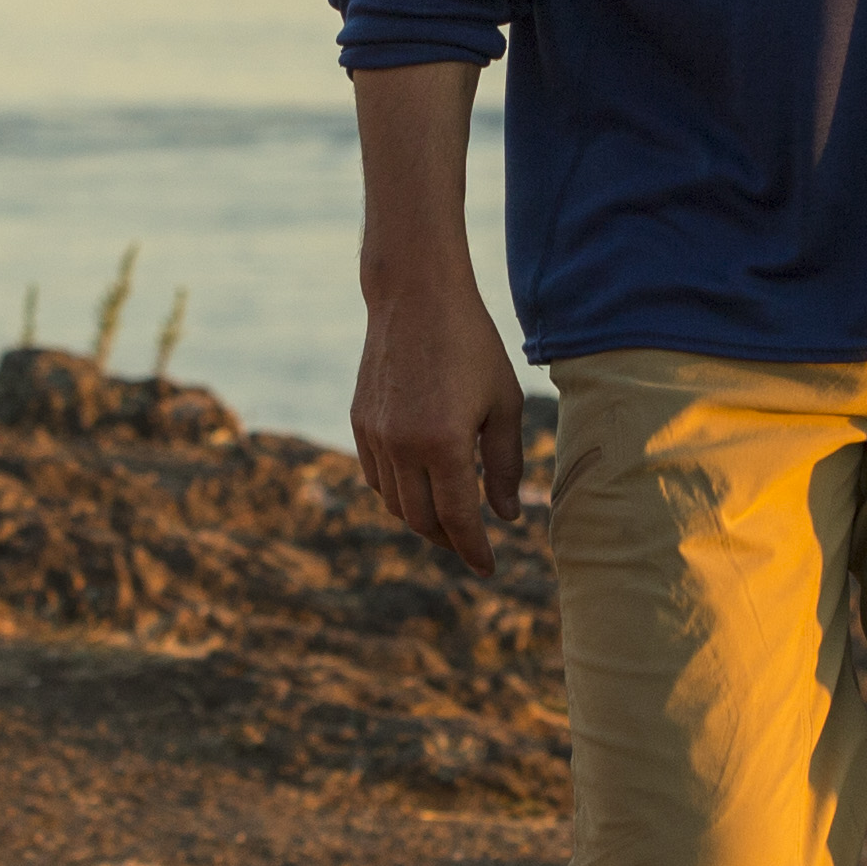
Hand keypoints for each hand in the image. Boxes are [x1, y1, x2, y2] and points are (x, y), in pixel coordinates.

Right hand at [352, 268, 525, 572]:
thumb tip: (506, 515)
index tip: (488, 569)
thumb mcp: (503, 403)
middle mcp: (403, 446)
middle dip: (449, 541)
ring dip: (423, 521)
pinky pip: (377, 478)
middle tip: (471, 546)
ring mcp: (375, 435)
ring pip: (396, 504)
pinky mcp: (360, 422)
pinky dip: (399, 494)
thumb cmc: (472, 345)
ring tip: (450, 520)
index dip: (474, 549)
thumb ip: (505, 464)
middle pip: (422, 521)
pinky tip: (421, 488)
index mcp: (444, 443)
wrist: (415, 297)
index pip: (458, 519)